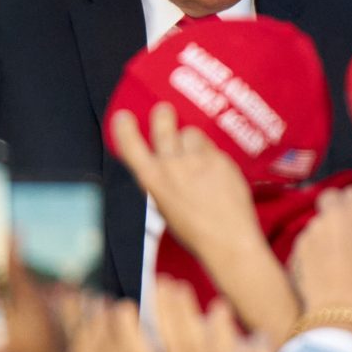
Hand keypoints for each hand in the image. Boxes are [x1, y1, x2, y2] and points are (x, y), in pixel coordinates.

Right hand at [111, 104, 266, 272]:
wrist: (227, 240)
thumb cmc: (194, 230)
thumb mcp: (164, 205)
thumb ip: (160, 178)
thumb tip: (161, 157)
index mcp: (152, 180)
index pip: (130, 145)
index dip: (124, 128)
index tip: (123, 117)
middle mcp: (172, 166)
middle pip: (163, 122)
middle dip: (163, 114)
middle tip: (164, 111)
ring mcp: (197, 160)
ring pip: (190, 133)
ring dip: (191, 140)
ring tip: (197, 158)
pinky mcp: (219, 159)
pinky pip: (210, 145)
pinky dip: (209, 153)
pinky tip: (214, 171)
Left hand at [291, 184, 351, 320]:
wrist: (341, 310)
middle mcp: (331, 215)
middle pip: (330, 199)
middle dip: (335, 209)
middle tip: (344, 230)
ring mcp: (310, 231)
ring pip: (317, 223)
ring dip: (324, 234)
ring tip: (334, 260)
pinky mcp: (296, 249)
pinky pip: (306, 243)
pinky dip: (312, 253)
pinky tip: (321, 271)